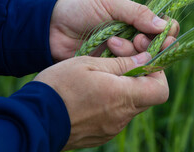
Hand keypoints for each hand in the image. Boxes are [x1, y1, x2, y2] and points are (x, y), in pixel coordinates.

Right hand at [33, 52, 167, 149]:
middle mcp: (121, 117)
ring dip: (125, 89)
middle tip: (121, 61)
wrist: (32, 119)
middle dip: (140, 77)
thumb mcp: (90, 64)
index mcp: (121, 96)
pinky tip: (95, 91)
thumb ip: (122, 63)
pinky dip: (114, 101)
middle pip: (147, 96)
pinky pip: (118, 115)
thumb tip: (146, 59)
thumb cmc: (60, 86)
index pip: (160, 89)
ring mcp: (112, 128)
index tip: (143, 60)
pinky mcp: (102, 134)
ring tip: (104, 75)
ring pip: (132, 105)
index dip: (157, 73)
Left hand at [49, 0, 179, 60]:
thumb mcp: (109, 4)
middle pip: (159, 48)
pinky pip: (128, 71)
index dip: (168, 32)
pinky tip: (110, 52)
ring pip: (144, 61)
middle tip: (138, 40)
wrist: (50, 28)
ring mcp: (123, 55)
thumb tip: (164, 26)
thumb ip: (137, 13)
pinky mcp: (112, 69)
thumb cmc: (80, 10)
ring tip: (113, 43)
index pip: (165, 28)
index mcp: (136, 20)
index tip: (162, 33)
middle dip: (152, 45)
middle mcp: (134, 39)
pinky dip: (123, 64)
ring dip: (134, 53)